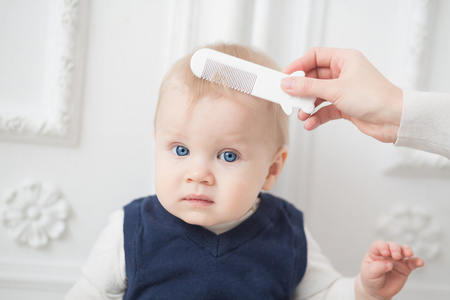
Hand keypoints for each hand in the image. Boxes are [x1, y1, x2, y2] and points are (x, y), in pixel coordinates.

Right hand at [281, 47, 402, 142]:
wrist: (395, 119)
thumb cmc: (374, 97)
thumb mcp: (335, 90)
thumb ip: (308, 87)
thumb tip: (288, 83)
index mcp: (344, 59)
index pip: (314, 57)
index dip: (298, 66)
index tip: (285, 77)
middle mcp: (343, 73)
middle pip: (313, 77)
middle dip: (301, 90)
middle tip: (289, 98)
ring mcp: (344, 90)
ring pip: (317, 95)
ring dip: (307, 105)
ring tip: (301, 114)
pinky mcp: (345, 106)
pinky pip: (324, 109)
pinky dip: (316, 116)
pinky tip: (310, 123)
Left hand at [356, 241, 424, 299]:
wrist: (377, 290)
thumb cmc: (370, 278)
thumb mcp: (369, 273)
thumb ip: (377, 267)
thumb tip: (389, 264)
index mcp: (375, 252)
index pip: (379, 245)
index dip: (382, 246)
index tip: (385, 253)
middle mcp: (387, 253)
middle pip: (392, 245)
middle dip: (395, 248)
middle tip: (396, 256)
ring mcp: (397, 260)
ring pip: (403, 250)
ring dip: (407, 250)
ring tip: (409, 254)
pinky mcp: (406, 268)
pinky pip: (413, 263)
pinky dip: (417, 261)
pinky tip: (420, 262)